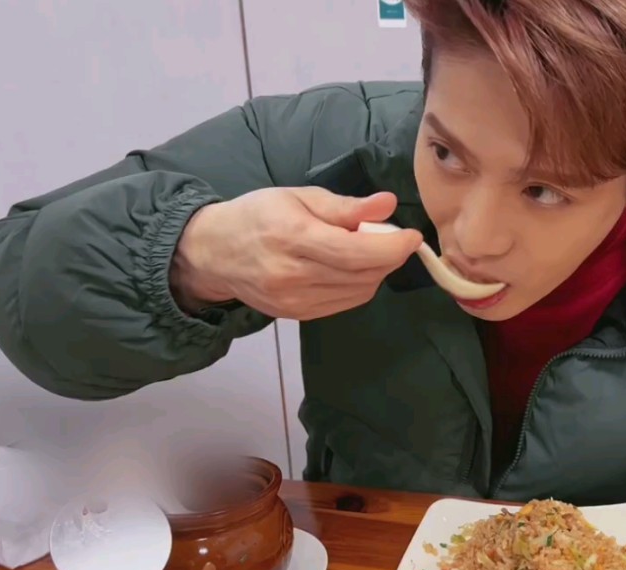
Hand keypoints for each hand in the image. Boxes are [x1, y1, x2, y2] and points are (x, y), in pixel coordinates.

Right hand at [170, 187, 422, 319]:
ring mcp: (296, 301)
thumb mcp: (298, 198)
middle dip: (389, 256)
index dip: (392, 247)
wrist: (213, 253)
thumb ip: (345, 207)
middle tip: (392, 237)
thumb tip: (388, 204)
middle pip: (363, 273)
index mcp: (293, 238)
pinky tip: (351, 268)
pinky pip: (345, 303)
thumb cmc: (257, 215)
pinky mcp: (298, 315)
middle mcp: (294, 275)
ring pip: (359, 291)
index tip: (412, 236)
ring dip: (376, 271)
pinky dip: (359, 285)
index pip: (356, 252)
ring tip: (368, 249)